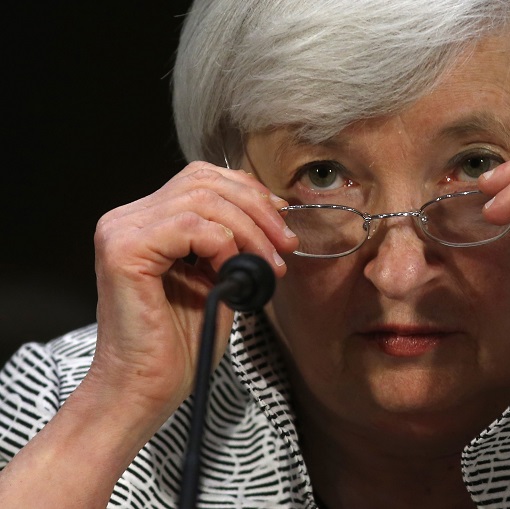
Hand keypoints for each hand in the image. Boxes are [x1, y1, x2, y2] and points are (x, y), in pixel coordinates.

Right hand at [89, 161, 296, 422]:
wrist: (148, 389)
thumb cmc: (182, 343)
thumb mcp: (218, 279)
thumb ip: (232, 242)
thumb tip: (273, 214)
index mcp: (146, 221)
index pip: (202, 178)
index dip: (248, 192)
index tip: (282, 223)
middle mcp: (127, 219)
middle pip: (203, 180)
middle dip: (256, 209)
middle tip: (286, 246)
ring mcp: (120, 231)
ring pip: (202, 199)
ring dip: (249, 230)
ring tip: (269, 266)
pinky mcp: (123, 251)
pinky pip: (190, 225)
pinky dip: (223, 244)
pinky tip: (232, 273)